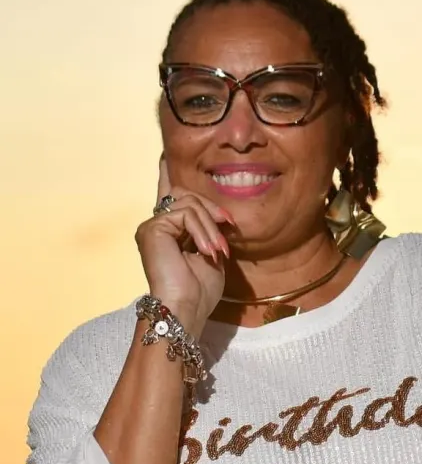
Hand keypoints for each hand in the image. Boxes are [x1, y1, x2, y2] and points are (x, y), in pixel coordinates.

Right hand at [136, 157, 231, 335]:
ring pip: (189, 203)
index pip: (168, 194)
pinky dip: (202, 231)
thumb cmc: (200, 291)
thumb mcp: (212, 255)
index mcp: (169, 230)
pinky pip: (184, 213)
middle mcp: (157, 225)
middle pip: (187, 195)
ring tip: (217, 252)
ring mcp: (152, 226)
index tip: (164, 155)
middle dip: (212, 211)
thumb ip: (210, 232)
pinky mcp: (152, 228)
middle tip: (227, 235)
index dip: (166, 173)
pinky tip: (207, 251)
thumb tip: (220, 216)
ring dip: (210, 227)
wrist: (186, 308)